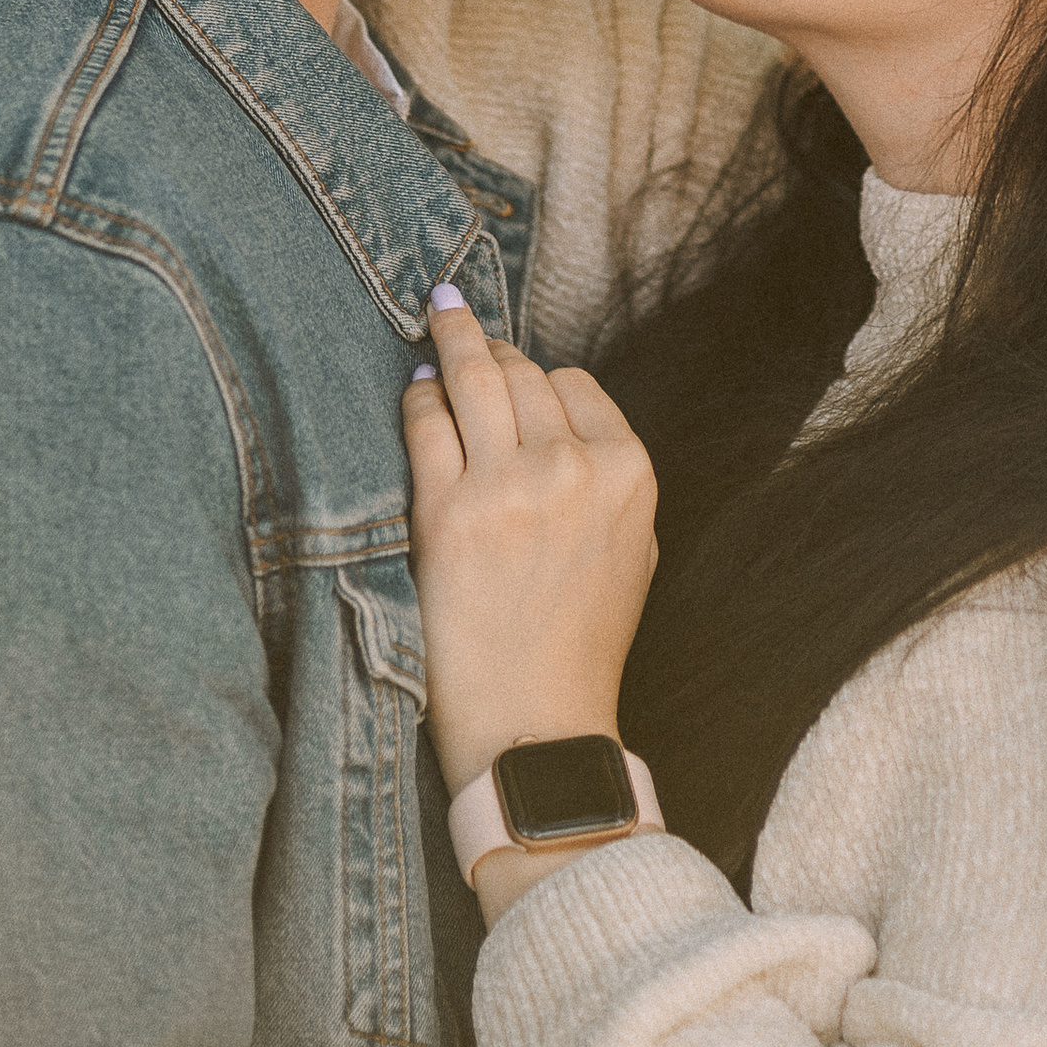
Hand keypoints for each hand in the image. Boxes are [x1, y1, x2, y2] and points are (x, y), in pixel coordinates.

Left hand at [402, 290, 658, 855]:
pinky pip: (427, 424)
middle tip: (459, 325)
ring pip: (475, 378)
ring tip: (436, 320)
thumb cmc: (581, 647)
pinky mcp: (448, 511)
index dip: (538, 376)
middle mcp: (576, 467)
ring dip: (451, 344)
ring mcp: (511, 485)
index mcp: (631, 473)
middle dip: (491, 349)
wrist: (538, 727)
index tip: (514, 370)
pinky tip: (412, 394)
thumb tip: (562, 422)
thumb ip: (611, 482)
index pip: (575, 385)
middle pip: (523, 372)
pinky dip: (417, 401)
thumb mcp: (633, 553)